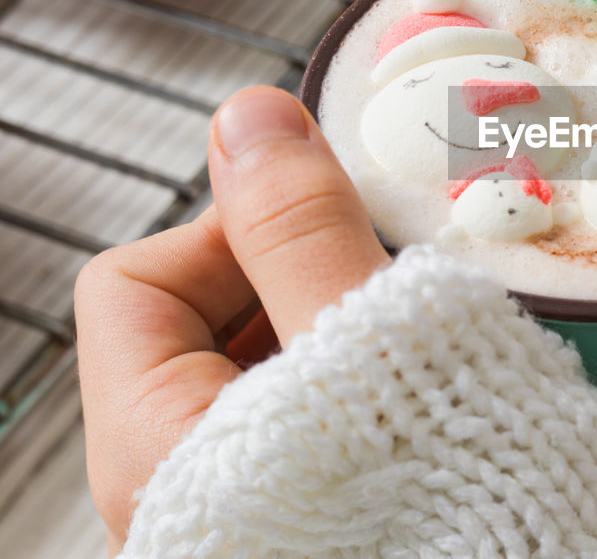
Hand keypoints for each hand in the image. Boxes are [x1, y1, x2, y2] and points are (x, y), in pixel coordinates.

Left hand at [75, 87, 388, 553]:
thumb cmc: (433, 497)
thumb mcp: (357, 351)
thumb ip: (296, 231)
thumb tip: (244, 114)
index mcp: (153, 440)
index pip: (138, 279)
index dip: (229, 229)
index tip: (334, 223)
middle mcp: (177, 479)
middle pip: (200, 319)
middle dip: (298, 273)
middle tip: (391, 280)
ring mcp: (243, 497)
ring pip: (266, 362)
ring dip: (338, 320)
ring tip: (418, 336)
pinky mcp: (303, 507)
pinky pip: (311, 409)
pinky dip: (360, 375)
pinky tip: (426, 386)